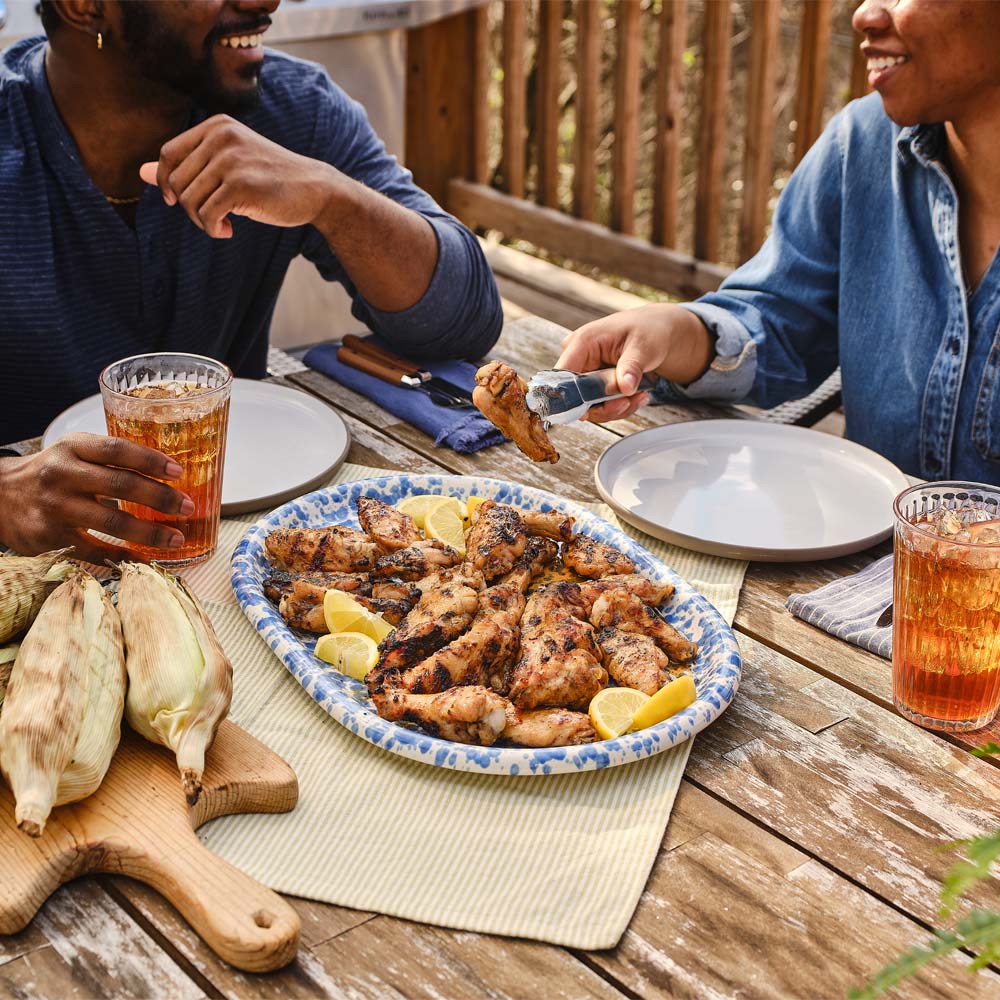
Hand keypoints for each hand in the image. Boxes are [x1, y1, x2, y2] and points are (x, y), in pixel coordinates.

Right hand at [0, 435, 193, 562]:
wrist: (1, 494)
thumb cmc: (52, 471)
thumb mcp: (75, 452)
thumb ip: (111, 458)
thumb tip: (166, 470)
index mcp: (74, 447)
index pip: (117, 450)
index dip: (151, 461)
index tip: (178, 472)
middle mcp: (63, 474)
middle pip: (121, 485)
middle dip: (160, 498)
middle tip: (187, 507)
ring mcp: (56, 507)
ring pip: (112, 522)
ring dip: (150, 532)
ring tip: (176, 537)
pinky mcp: (50, 536)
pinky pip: (94, 550)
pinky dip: (123, 556)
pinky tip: (145, 558)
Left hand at [140, 115, 337, 238]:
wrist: (315, 189)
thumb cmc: (271, 179)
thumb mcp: (228, 166)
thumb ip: (189, 167)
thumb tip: (142, 173)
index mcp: (217, 126)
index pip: (170, 153)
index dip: (167, 182)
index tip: (178, 201)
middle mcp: (222, 137)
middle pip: (178, 180)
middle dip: (188, 207)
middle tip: (210, 218)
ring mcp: (231, 159)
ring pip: (190, 199)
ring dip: (201, 221)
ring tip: (220, 225)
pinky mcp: (241, 184)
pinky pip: (206, 214)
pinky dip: (212, 229)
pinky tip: (227, 231)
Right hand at [555, 304, 713, 422]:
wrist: (658, 332)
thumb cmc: (649, 330)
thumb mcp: (644, 346)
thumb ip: (632, 367)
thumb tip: (625, 387)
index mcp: (583, 342)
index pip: (563, 375)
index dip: (570, 397)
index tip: (590, 411)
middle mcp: (579, 358)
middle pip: (576, 396)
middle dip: (603, 406)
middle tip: (628, 401)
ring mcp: (585, 372)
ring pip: (589, 406)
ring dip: (615, 408)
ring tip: (639, 395)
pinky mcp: (594, 384)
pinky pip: (600, 405)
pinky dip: (619, 406)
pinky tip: (637, 396)